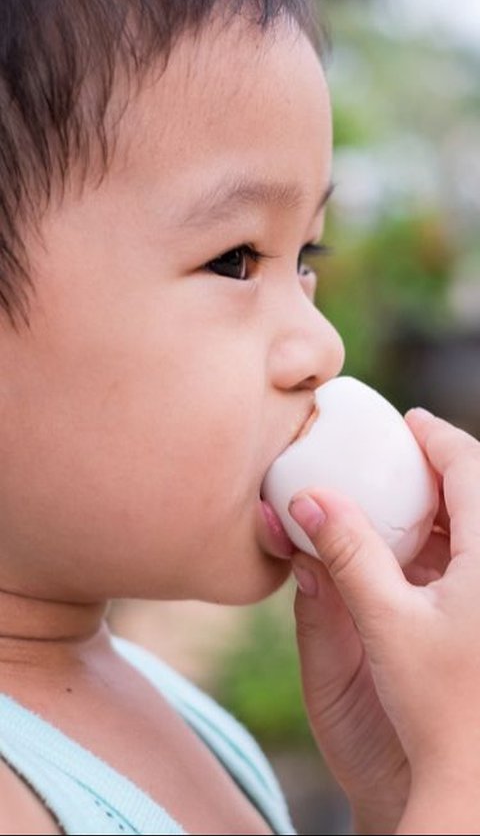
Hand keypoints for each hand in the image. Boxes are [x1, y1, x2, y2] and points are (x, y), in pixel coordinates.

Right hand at [289, 409, 479, 833]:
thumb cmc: (436, 708)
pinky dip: (446, 543)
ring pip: (477, 527)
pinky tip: (413, 554)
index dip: (438, 439)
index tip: (409, 421)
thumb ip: (346, 554)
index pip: (472, 471)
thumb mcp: (385, 622)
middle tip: (398, 455)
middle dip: (439, 468)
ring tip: (398, 498)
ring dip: (441, 507)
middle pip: (478, 493)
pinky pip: (473, 558)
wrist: (473, 778)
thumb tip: (307, 500)